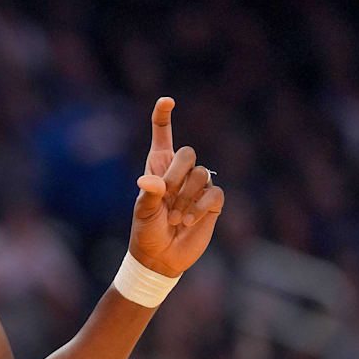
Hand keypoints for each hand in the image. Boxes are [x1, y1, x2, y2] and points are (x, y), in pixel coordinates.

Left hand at [129, 97, 223, 277]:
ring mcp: (197, 187)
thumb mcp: (143, 212)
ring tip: (174, 217)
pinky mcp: (212, 203)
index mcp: (158, 168)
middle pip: (188, 153)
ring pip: (202, 174)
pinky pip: (215, 193)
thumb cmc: (146, 231)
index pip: (163, 135)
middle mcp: (179, 173)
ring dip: (187, 197)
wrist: (161, 257)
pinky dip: (201, 206)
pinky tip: (188, 220)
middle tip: (166, 196)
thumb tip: (150, 181)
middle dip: (177, 174)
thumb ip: (149, 194)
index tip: (167, 100)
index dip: (163, 117)